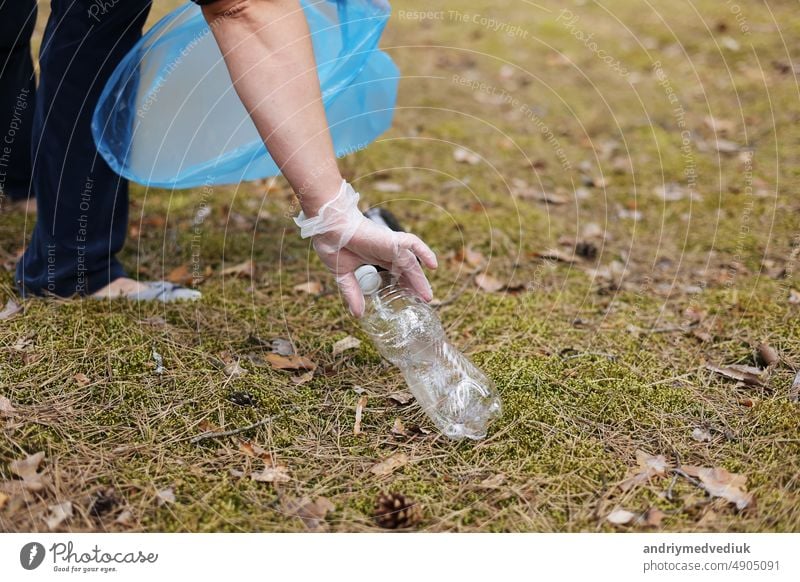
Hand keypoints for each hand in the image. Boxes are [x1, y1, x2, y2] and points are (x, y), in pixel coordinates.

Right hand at [295, 181, 437, 316]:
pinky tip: (433, 265)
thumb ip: (352, 292)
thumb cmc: (333, 243)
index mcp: (376, 256)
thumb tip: (357, 314)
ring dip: (420, 279)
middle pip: (407, 270)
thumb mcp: (343, 274)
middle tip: (423, 301)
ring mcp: (390, 245)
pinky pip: (413, 244)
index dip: (404, 284)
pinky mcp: (391, 240)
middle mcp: (386, 251)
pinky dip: (424, 252)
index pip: (396, 272)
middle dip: (415, 285)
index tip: (409, 298)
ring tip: (427, 296)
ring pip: (411, 263)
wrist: (328, 228)